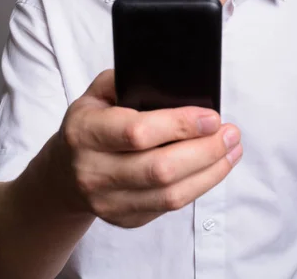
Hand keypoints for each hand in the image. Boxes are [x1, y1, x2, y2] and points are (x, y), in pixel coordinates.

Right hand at [56, 69, 241, 227]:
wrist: (64, 173)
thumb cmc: (89, 125)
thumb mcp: (96, 94)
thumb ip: (125, 80)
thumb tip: (168, 78)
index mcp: (85, 132)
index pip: (137, 132)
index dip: (179, 126)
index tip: (211, 117)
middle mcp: (93, 171)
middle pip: (160, 169)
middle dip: (205, 151)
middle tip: (231, 133)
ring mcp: (108, 201)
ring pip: (170, 195)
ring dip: (210, 172)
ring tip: (232, 150)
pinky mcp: (125, 219)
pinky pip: (170, 207)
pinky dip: (199, 186)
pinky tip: (214, 167)